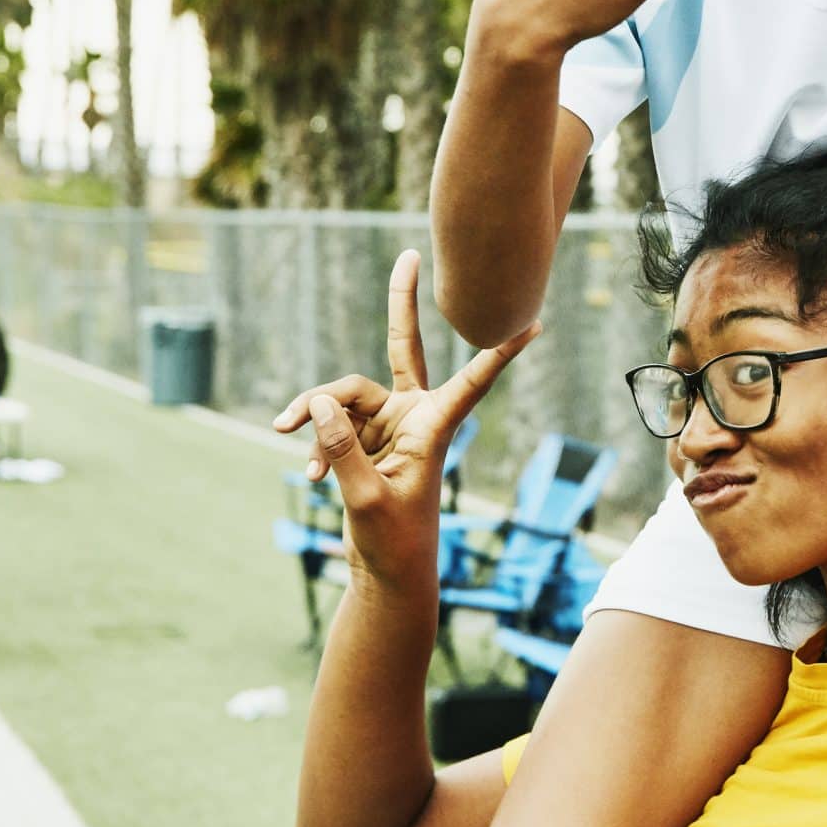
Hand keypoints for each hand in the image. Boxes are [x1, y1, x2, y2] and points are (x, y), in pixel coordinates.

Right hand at [272, 251, 536, 593]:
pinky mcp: (363, 437)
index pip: (471, 382)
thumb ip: (341, 450)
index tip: (531, 325)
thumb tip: (320, 401)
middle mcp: (413, 416)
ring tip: (295, 454)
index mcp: (432, 429)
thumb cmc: (393, 543)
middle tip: (409, 254)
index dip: (498, 354)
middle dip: (403, 303)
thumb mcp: (364, 498)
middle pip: (400, 349)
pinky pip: (329, 422)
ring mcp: (387, 423)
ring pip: (343, 394)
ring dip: (314, 419)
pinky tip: (306, 473)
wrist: (386, 572)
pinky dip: (314, 443)